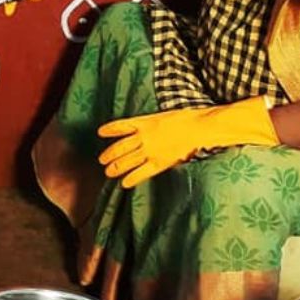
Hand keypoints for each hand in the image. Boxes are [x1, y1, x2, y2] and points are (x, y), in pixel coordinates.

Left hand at [97, 97, 278, 187]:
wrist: (199, 127)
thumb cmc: (187, 119)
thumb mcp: (165, 116)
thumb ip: (153, 124)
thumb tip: (147, 129)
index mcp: (144, 122)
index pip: (121, 126)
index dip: (109, 129)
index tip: (100, 132)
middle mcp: (143, 137)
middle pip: (120, 147)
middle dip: (109, 154)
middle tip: (101, 160)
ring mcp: (150, 150)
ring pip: (127, 160)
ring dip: (116, 167)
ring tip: (108, 172)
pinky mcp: (159, 162)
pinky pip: (141, 173)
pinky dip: (131, 178)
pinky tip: (123, 184)